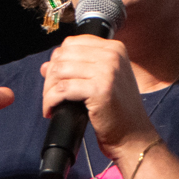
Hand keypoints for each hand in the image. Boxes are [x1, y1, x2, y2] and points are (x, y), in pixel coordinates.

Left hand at [39, 34, 154, 160]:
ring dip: (48, 90)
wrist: (133, 135)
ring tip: (50, 103)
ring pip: (59, 71)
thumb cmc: (117, 111)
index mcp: (114, 48)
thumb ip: (77, 69)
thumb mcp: (101, 82)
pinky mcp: (99, 89)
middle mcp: (112, 55)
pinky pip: (62, 89)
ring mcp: (107, 71)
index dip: (57, 60)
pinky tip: (51, 110)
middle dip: (50, 77)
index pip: (71, 43)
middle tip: (50, 94)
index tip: (55, 78)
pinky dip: (50, 101)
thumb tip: (45, 66)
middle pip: (62, 56)